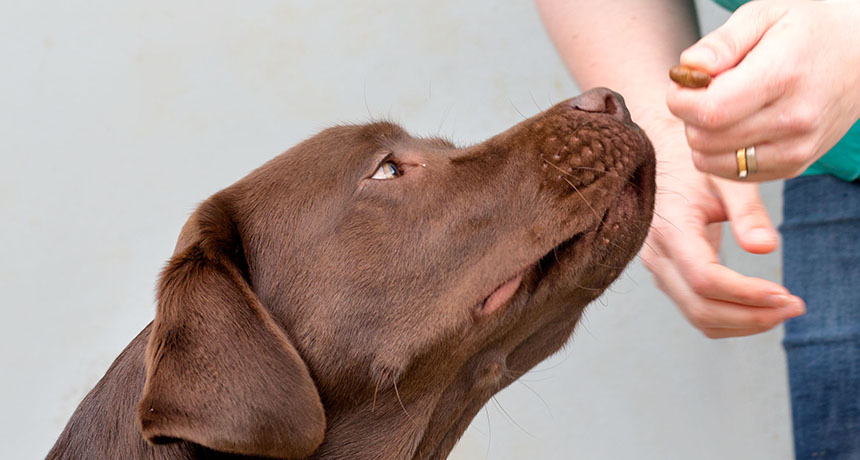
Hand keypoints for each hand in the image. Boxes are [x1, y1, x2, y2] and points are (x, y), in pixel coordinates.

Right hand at [641, 119, 804, 337]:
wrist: (660, 159)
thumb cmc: (694, 165)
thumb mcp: (727, 178)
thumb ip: (747, 211)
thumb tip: (768, 248)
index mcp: (670, 228)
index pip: (705, 278)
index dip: (745, 293)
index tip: (783, 293)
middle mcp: (656, 254)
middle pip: (701, 307)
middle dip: (751, 316)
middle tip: (794, 306)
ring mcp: (658, 268)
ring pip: (698, 316)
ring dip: (743, 323)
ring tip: (783, 309)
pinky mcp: (667, 275)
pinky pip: (696, 310)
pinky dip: (730, 319)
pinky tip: (760, 306)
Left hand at [667, 0, 859, 180]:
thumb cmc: (809, 28)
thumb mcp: (765, 14)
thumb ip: (722, 42)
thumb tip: (689, 67)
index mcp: (782, 76)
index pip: (710, 110)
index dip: (680, 100)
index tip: (683, 83)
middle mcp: (794, 119)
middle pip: (705, 139)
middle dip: (689, 117)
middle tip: (702, 93)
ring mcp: (797, 148)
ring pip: (713, 162)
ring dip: (702, 138)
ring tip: (720, 109)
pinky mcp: (795, 165)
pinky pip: (734, 173)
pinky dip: (721, 154)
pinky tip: (735, 126)